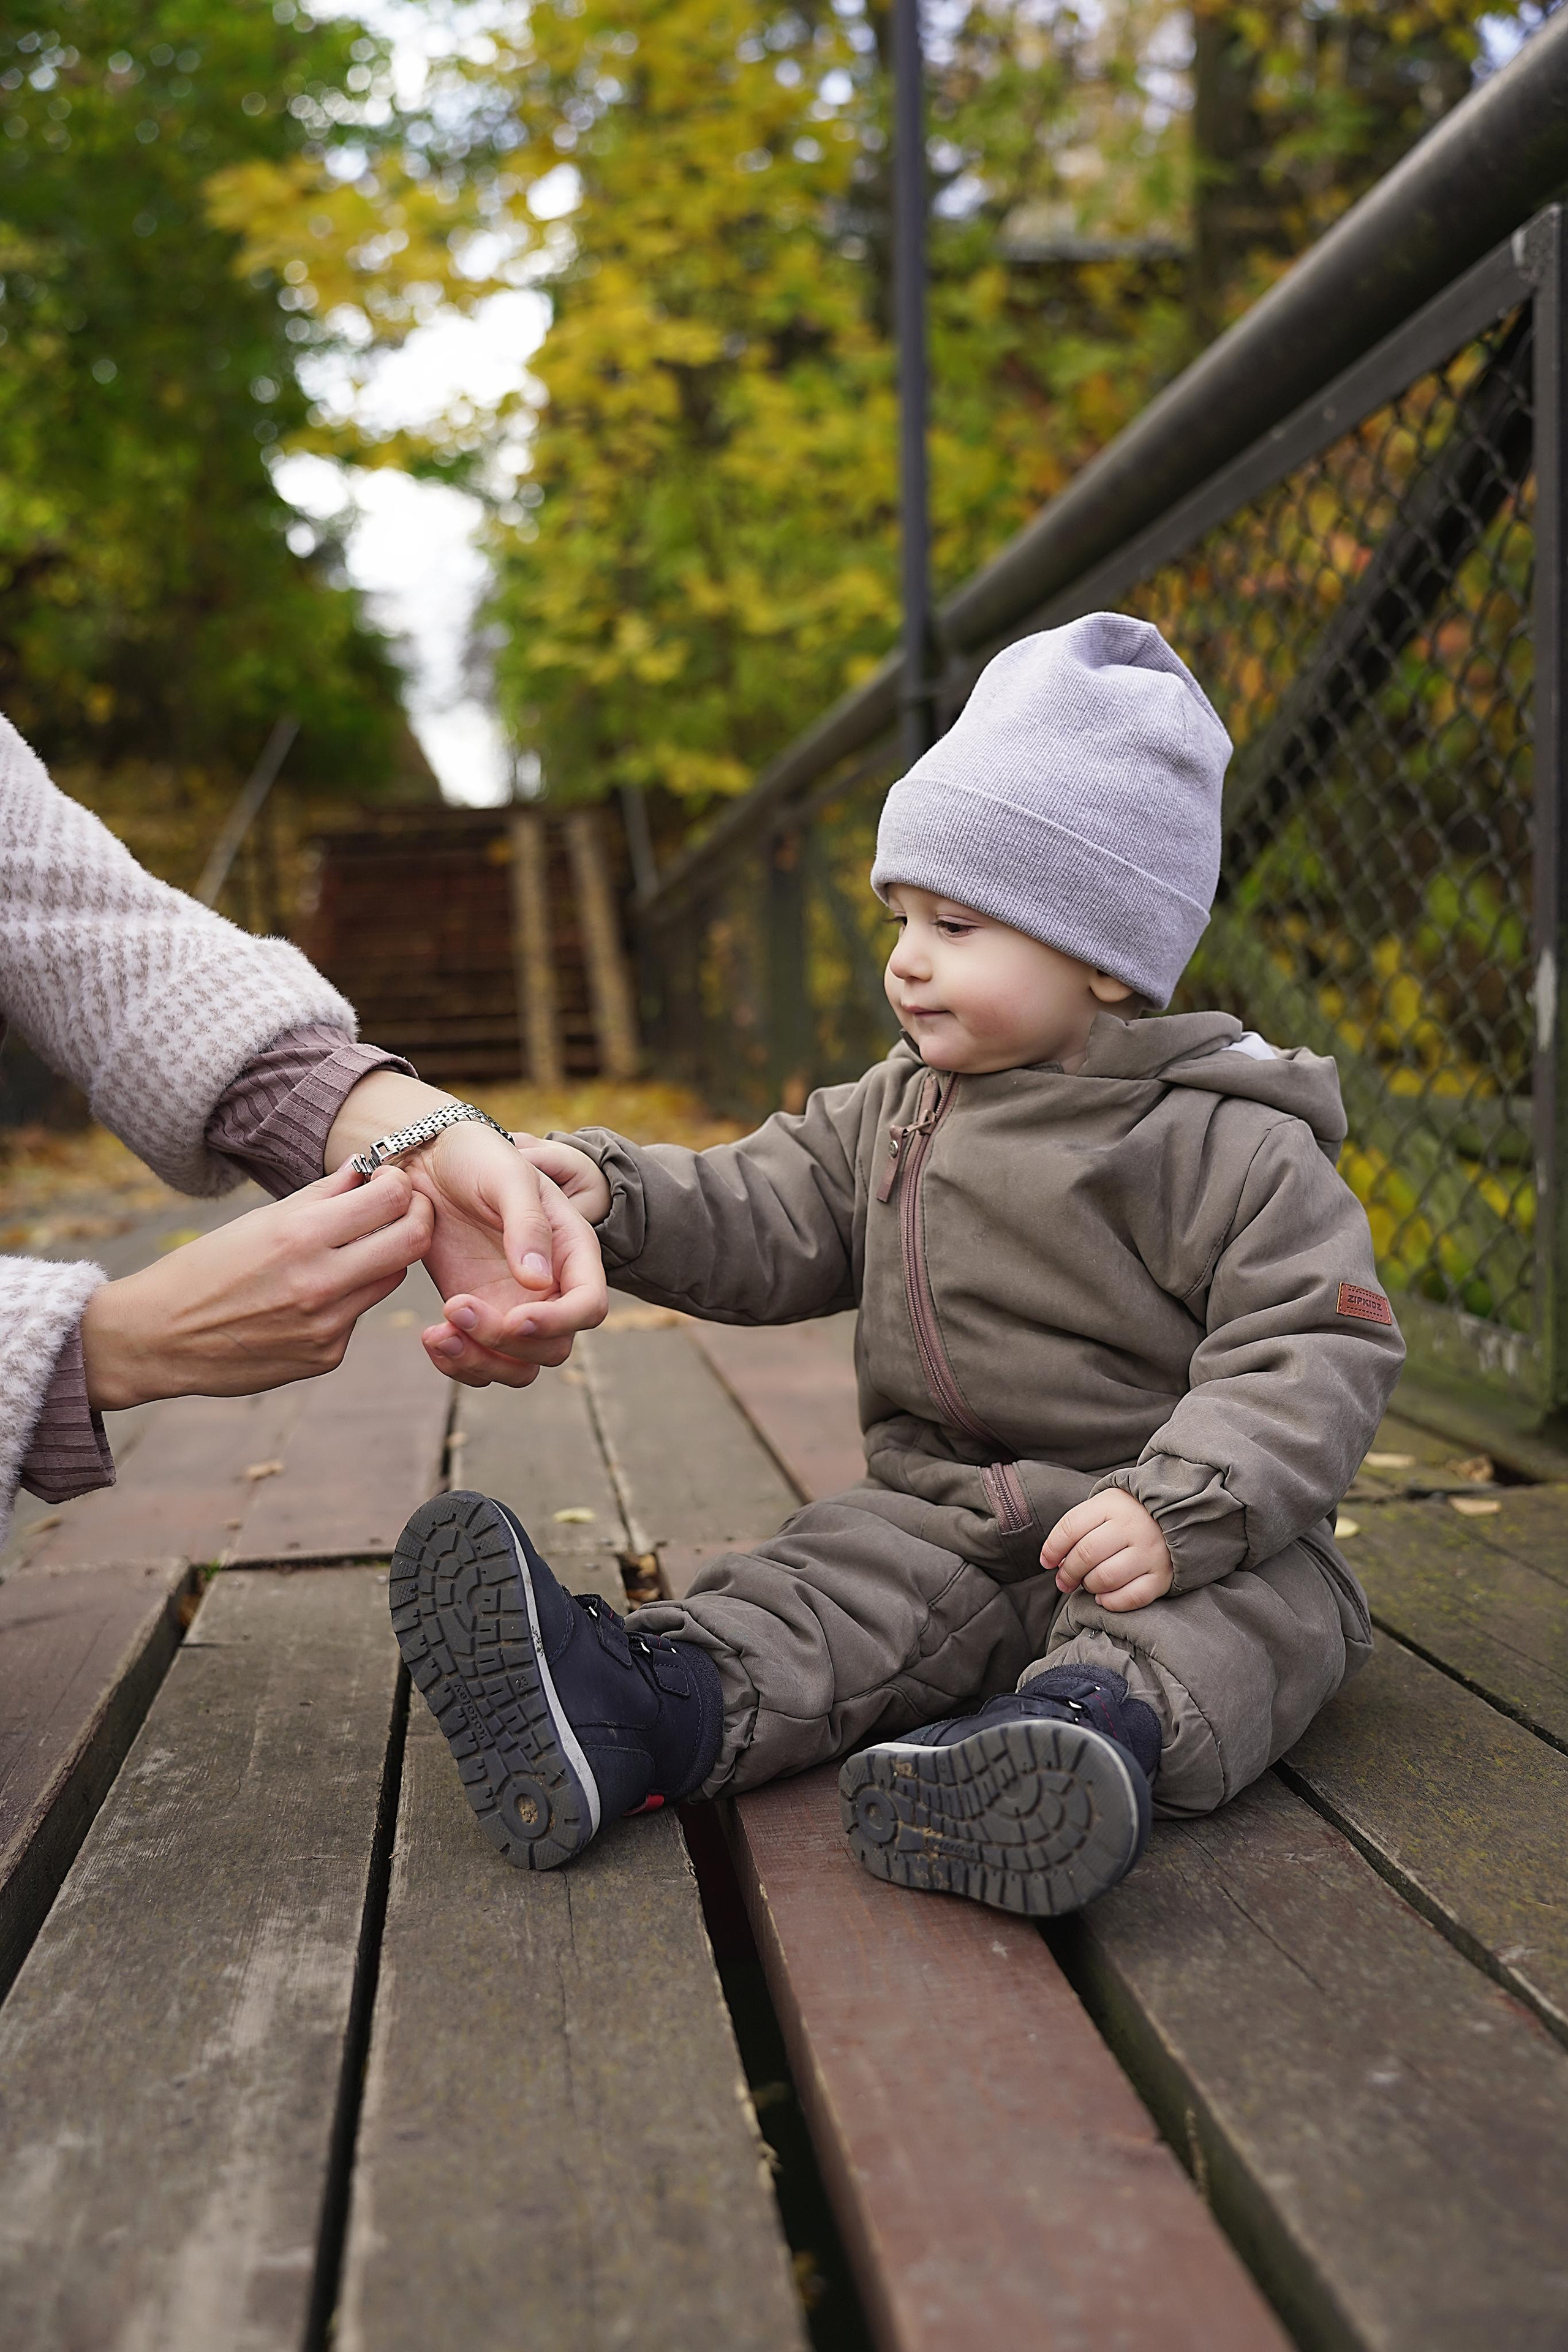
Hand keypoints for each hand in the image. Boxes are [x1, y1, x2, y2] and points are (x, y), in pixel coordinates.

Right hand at [80, 1163, 432, 1409]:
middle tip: (402, 1208)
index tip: (388, 1181)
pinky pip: (358, 1315)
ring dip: (381, 1258)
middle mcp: (321, 1282)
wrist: (157, 1338)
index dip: (399, 1184)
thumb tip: (366, 1168)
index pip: (391, 1199)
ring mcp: (327, 1325)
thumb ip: (321, 1196)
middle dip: (416, 1217)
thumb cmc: (205, 1269)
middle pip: (412, 1240)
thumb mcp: (259, 1221)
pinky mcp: (327, 1356)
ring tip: (347, 1250)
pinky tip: (307, 1299)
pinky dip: (345, 1299)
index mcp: (300, 1236)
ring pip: (390, 1278)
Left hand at [412, 1128, 607, 1388]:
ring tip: (438, 1334)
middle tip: (456, 1307)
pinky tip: (431, 1338)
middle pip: (553, 1348)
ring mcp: (513, 1307)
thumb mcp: (507, 1177)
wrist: (431, 1162)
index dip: (558, 1323)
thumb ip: (527, 1224)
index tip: (514, 1318)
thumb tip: (538, 1281)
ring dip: (480, 1364)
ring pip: (518, 1368)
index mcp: (571, 1252)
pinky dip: (457, 1364)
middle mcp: (549, 1288)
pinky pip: (481, 1363)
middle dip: (507, 1344)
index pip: (588, 1306)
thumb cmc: (478, 1158)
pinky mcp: (478, 1316)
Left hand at [1041, 1489, 1173, 1612]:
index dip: (1052, 1549)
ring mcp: (1150, 1552)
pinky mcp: (1163, 1576)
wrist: (1177, 1516)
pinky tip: (1103, 1597)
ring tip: (1087, 1583)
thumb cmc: (1129, 1515)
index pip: (1070, 1528)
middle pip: (1086, 1554)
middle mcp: (1133, 1527)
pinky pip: (1131, 1597)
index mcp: (1112, 1505)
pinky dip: (1111, 1602)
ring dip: (1088, 1586)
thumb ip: (1078, 1528)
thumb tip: (1055, 1562)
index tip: (1047, 1562)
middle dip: (1067, 1572)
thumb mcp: (1103, 1507)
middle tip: (1063, 1580)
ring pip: (1105, 1578)